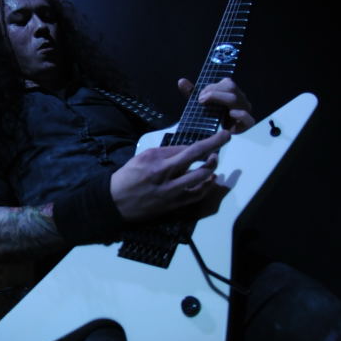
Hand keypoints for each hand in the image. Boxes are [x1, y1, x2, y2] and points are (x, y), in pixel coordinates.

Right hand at [110, 128, 229, 221]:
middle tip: (218, 149)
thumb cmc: (128, 176)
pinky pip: (197, 195)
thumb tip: (187, 150)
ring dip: (212, 169)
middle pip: (201, 164)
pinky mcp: (174, 205)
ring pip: (202, 180)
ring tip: (212, 163)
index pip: (192, 149)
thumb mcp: (143, 157)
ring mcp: (173, 193)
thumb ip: (166, 153)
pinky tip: (210, 180)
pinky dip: (207, 186)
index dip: (212, 142)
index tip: (224, 135)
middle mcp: (168, 176)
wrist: (116, 201)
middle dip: (215, 153)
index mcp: (159, 161)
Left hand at [178, 77, 254, 132]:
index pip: (226, 83)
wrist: (219, 135)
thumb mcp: (201, 104)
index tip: (199, 97)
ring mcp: (245, 110)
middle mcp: (240, 98)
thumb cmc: (212, 116)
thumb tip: (181, 81)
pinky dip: (240, 114)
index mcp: (231, 91)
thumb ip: (192, 93)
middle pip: (231, 87)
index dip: (211, 88)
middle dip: (214, 92)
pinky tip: (230, 114)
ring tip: (207, 104)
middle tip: (200, 101)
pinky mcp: (247, 124)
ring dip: (220, 100)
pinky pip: (249, 118)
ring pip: (237, 99)